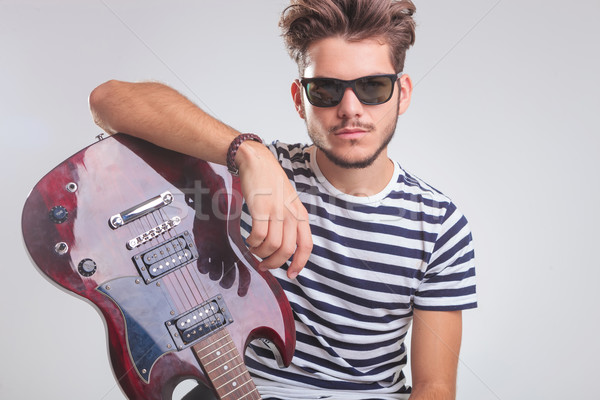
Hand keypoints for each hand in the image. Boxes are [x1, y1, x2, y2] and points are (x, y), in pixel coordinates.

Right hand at [236, 141, 311, 278]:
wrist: (258, 162)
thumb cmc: (271, 184)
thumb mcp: (288, 203)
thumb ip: (290, 223)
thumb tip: (283, 247)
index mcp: (300, 215)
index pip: (306, 246)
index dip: (299, 264)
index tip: (291, 275)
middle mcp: (291, 214)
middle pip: (286, 250)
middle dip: (274, 263)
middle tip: (264, 265)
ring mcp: (276, 211)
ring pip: (271, 246)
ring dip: (260, 253)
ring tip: (254, 248)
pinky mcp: (260, 208)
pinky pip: (258, 236)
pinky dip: (253, 242)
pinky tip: (249, 239)